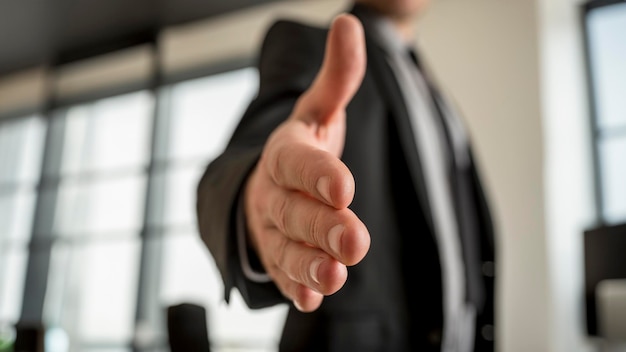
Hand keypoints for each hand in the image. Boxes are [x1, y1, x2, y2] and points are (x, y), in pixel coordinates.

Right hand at [243, 13, 369, 311]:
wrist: (268, 186)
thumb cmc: (301, 150)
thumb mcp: (317, 112)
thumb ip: (337, 77)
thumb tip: (349, 25)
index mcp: (284, 154)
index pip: (296, 163)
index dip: (317, 175)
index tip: (345, 187)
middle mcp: (274, 194)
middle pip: (293, 211)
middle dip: (322, 227)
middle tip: (355, 241)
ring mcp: (272, 230)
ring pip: (286, 249)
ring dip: (309, 265)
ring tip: (335, 278)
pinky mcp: (277, 258)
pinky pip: (283, 275)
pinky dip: (296, 287)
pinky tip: (312, 299)